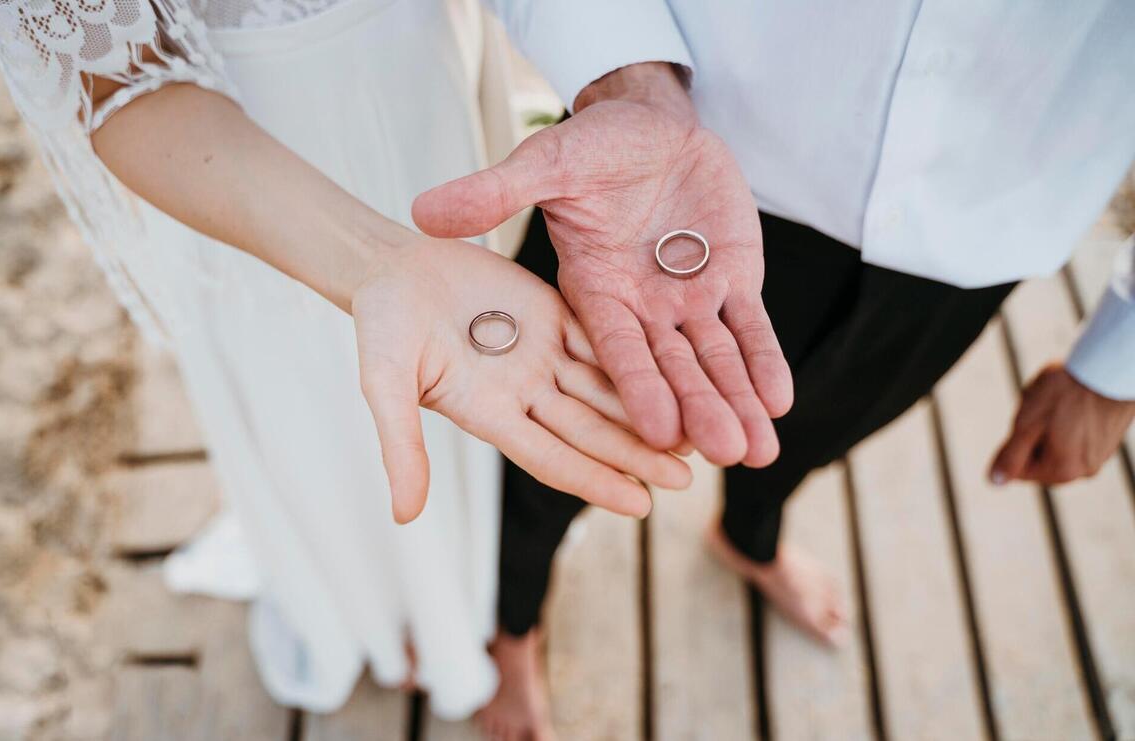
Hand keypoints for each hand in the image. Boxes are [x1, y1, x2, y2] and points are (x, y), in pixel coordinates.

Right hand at [353, 233, 691, 522]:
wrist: (389, 264)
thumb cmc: (379, 323)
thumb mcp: (385, 383)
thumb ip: (400, 445)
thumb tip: (404, 516)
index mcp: (489, 413)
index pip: (552, 457)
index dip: (596, 480)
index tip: (642, 506)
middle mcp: (524, 392)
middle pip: (591, 429)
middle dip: (638, 454)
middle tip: (689, 479)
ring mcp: (542, 355)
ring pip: (606, 387)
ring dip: (649, 410)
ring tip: (697, 432)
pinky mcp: (554, 315)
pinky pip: (603, 337)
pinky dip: (639, 356)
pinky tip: (679, 369)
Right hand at [413, 63, 791, 466]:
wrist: (647, 121)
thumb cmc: (586, 142)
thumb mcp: (542, 163)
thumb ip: (492, 193)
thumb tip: (424, 211)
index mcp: (588, 297)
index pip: (612, 357)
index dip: (632, 403)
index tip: (653, 448)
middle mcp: (634, 312)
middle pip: (665, 373)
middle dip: (696, 413)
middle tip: (724, 456)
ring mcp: (682, 300)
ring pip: (710, 361)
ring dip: (734, 401)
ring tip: (758, 451)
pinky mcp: (727, 280)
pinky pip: (747, 327)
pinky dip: (761, 359)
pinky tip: (777, 399)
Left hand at [991, 363, 1134, 484]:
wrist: (1111, 371)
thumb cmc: (1068, 393)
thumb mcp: (1027, 424)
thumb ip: (1010, 456)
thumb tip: (995, 481)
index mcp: (1062, 471)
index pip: (1019, 470)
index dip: (1015, 442)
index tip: (1027, 418)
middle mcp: (1084, 471)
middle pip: (1039, 457)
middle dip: (1033, 433)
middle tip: (1043, 407)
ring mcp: (1099, 456)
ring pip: (1057, 445)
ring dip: (1050, 425)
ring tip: (1061, 401)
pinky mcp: (1108, 441)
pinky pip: (1077, 436)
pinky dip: (1070, 420)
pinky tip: (1075, 401)